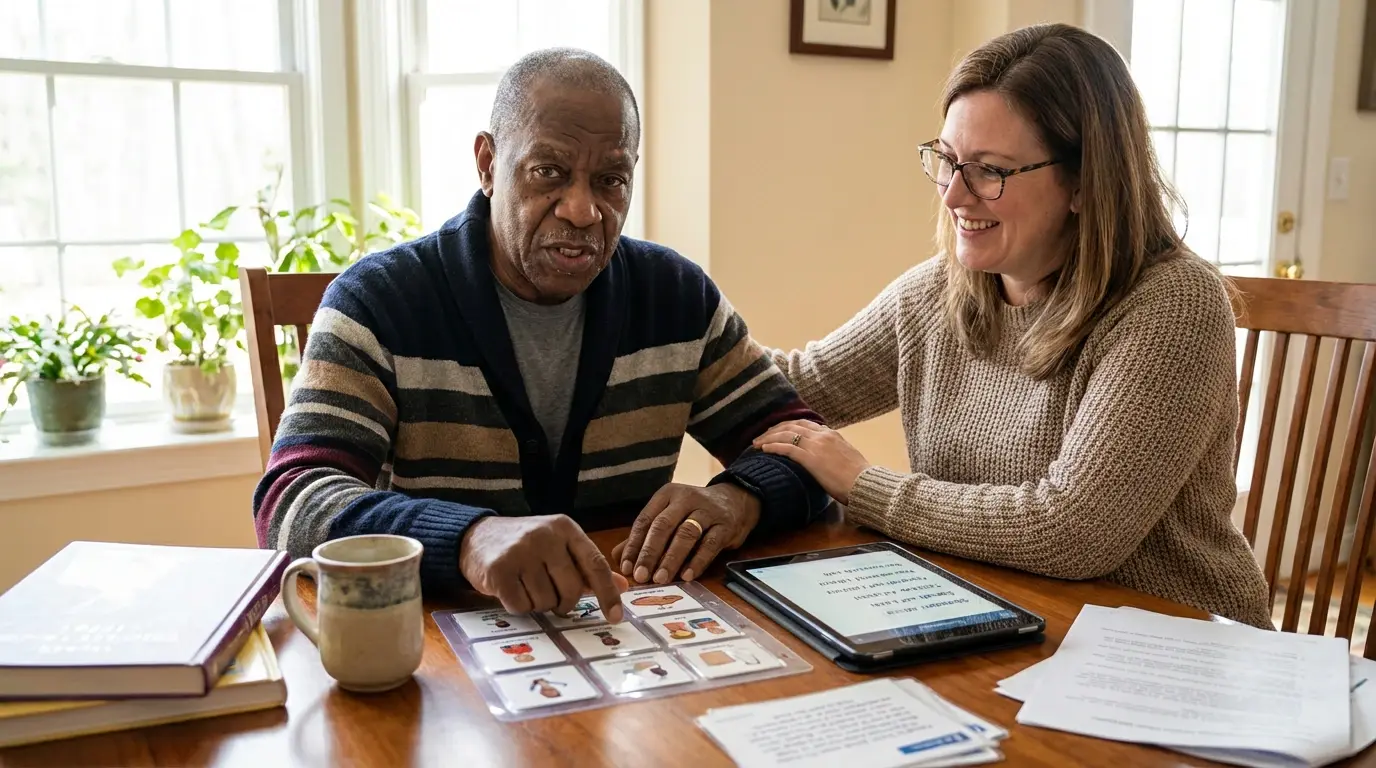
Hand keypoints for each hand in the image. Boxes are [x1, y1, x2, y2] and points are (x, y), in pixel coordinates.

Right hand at [459, 515, 628, 621]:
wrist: (477, 537)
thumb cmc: (526, 546)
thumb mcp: (559, 547)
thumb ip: (589, 567)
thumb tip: (623, 586)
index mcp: (565, 528)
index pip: (595, 564)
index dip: (608, 594)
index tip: (616, 617)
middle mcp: (544, 536)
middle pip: (571, 589)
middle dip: (564, 602)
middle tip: (553, 599)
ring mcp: (520, 552)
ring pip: (546, 601)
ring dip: (538, 603)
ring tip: (527, 586)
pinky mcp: (499, 570)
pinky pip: (521, 606)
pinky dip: (519, 606)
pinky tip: (511, 590)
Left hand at [611, 483, 760, 583]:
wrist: (737, 500)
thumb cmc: (695, 512)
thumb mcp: (670, 516)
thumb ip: (645, 536)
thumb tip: (617, 557)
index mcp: (667, 495)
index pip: (645, 520)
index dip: (634, 545)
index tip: (626, 567)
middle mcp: (686, 498)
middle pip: (663, 526)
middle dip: (650, 553)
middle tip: (641, 576)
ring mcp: (707, 510)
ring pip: (686, 534)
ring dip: (671, 559)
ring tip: (661, 578)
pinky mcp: (726, 524)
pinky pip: (710, 544)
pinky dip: (697, 561)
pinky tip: (687, 576)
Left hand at [753, 420, 870, 503]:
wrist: (865, 484)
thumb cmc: (859, 477)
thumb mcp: (846, 458)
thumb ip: (834, 453)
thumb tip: (825, 459)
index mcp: (832, 434)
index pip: (805, 424)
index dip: (788, 426)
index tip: (777, 431)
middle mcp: (822, 435)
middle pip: (792, 426)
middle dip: (774, 429)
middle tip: (761, 436)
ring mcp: (816, 446)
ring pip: (786, 434)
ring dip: (768, 437)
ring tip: (756, 443)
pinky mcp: (811, 459)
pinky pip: (787, 448)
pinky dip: (773, 447)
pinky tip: (763, 449)